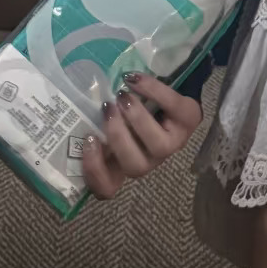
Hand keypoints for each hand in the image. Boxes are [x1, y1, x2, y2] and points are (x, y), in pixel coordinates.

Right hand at [80, 73, 202, 198]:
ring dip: (137, 118)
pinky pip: (174, 107)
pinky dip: (154, 90)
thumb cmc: (134, 112)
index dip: (95, 172)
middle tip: (107, 108)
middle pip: (134, 166)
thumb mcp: (114, 123)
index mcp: (124, 164)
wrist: (170, 95)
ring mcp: (173, 144)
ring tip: (123, 96)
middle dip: (118, 137)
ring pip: (158, 145)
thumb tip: (76, 111)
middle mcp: (149, 160)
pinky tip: (136, 79)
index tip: (89, 141)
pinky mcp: (189, 120)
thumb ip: (98, 127)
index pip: (106, 188)